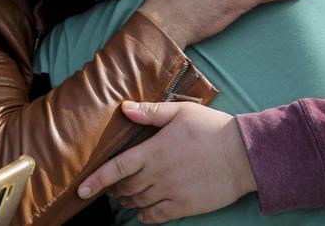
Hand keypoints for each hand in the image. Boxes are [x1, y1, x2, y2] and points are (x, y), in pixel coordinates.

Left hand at [78, 101, 255, 222]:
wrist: (242, 155)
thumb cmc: (211, 129)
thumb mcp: (180, 112)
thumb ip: (150, 112)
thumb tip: (125, 108)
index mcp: (154, 151)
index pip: (117, 168)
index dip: (96, 180)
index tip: (81, 190)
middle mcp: (158, 175)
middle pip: (125, 187)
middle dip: (114, 188)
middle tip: (111, 185)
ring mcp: (171, 193)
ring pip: (139, 202)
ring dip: (128, 200)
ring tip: (125, 196)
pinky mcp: (185, 206)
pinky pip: (156, 216)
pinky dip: (145, 215)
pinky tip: (142, 212)